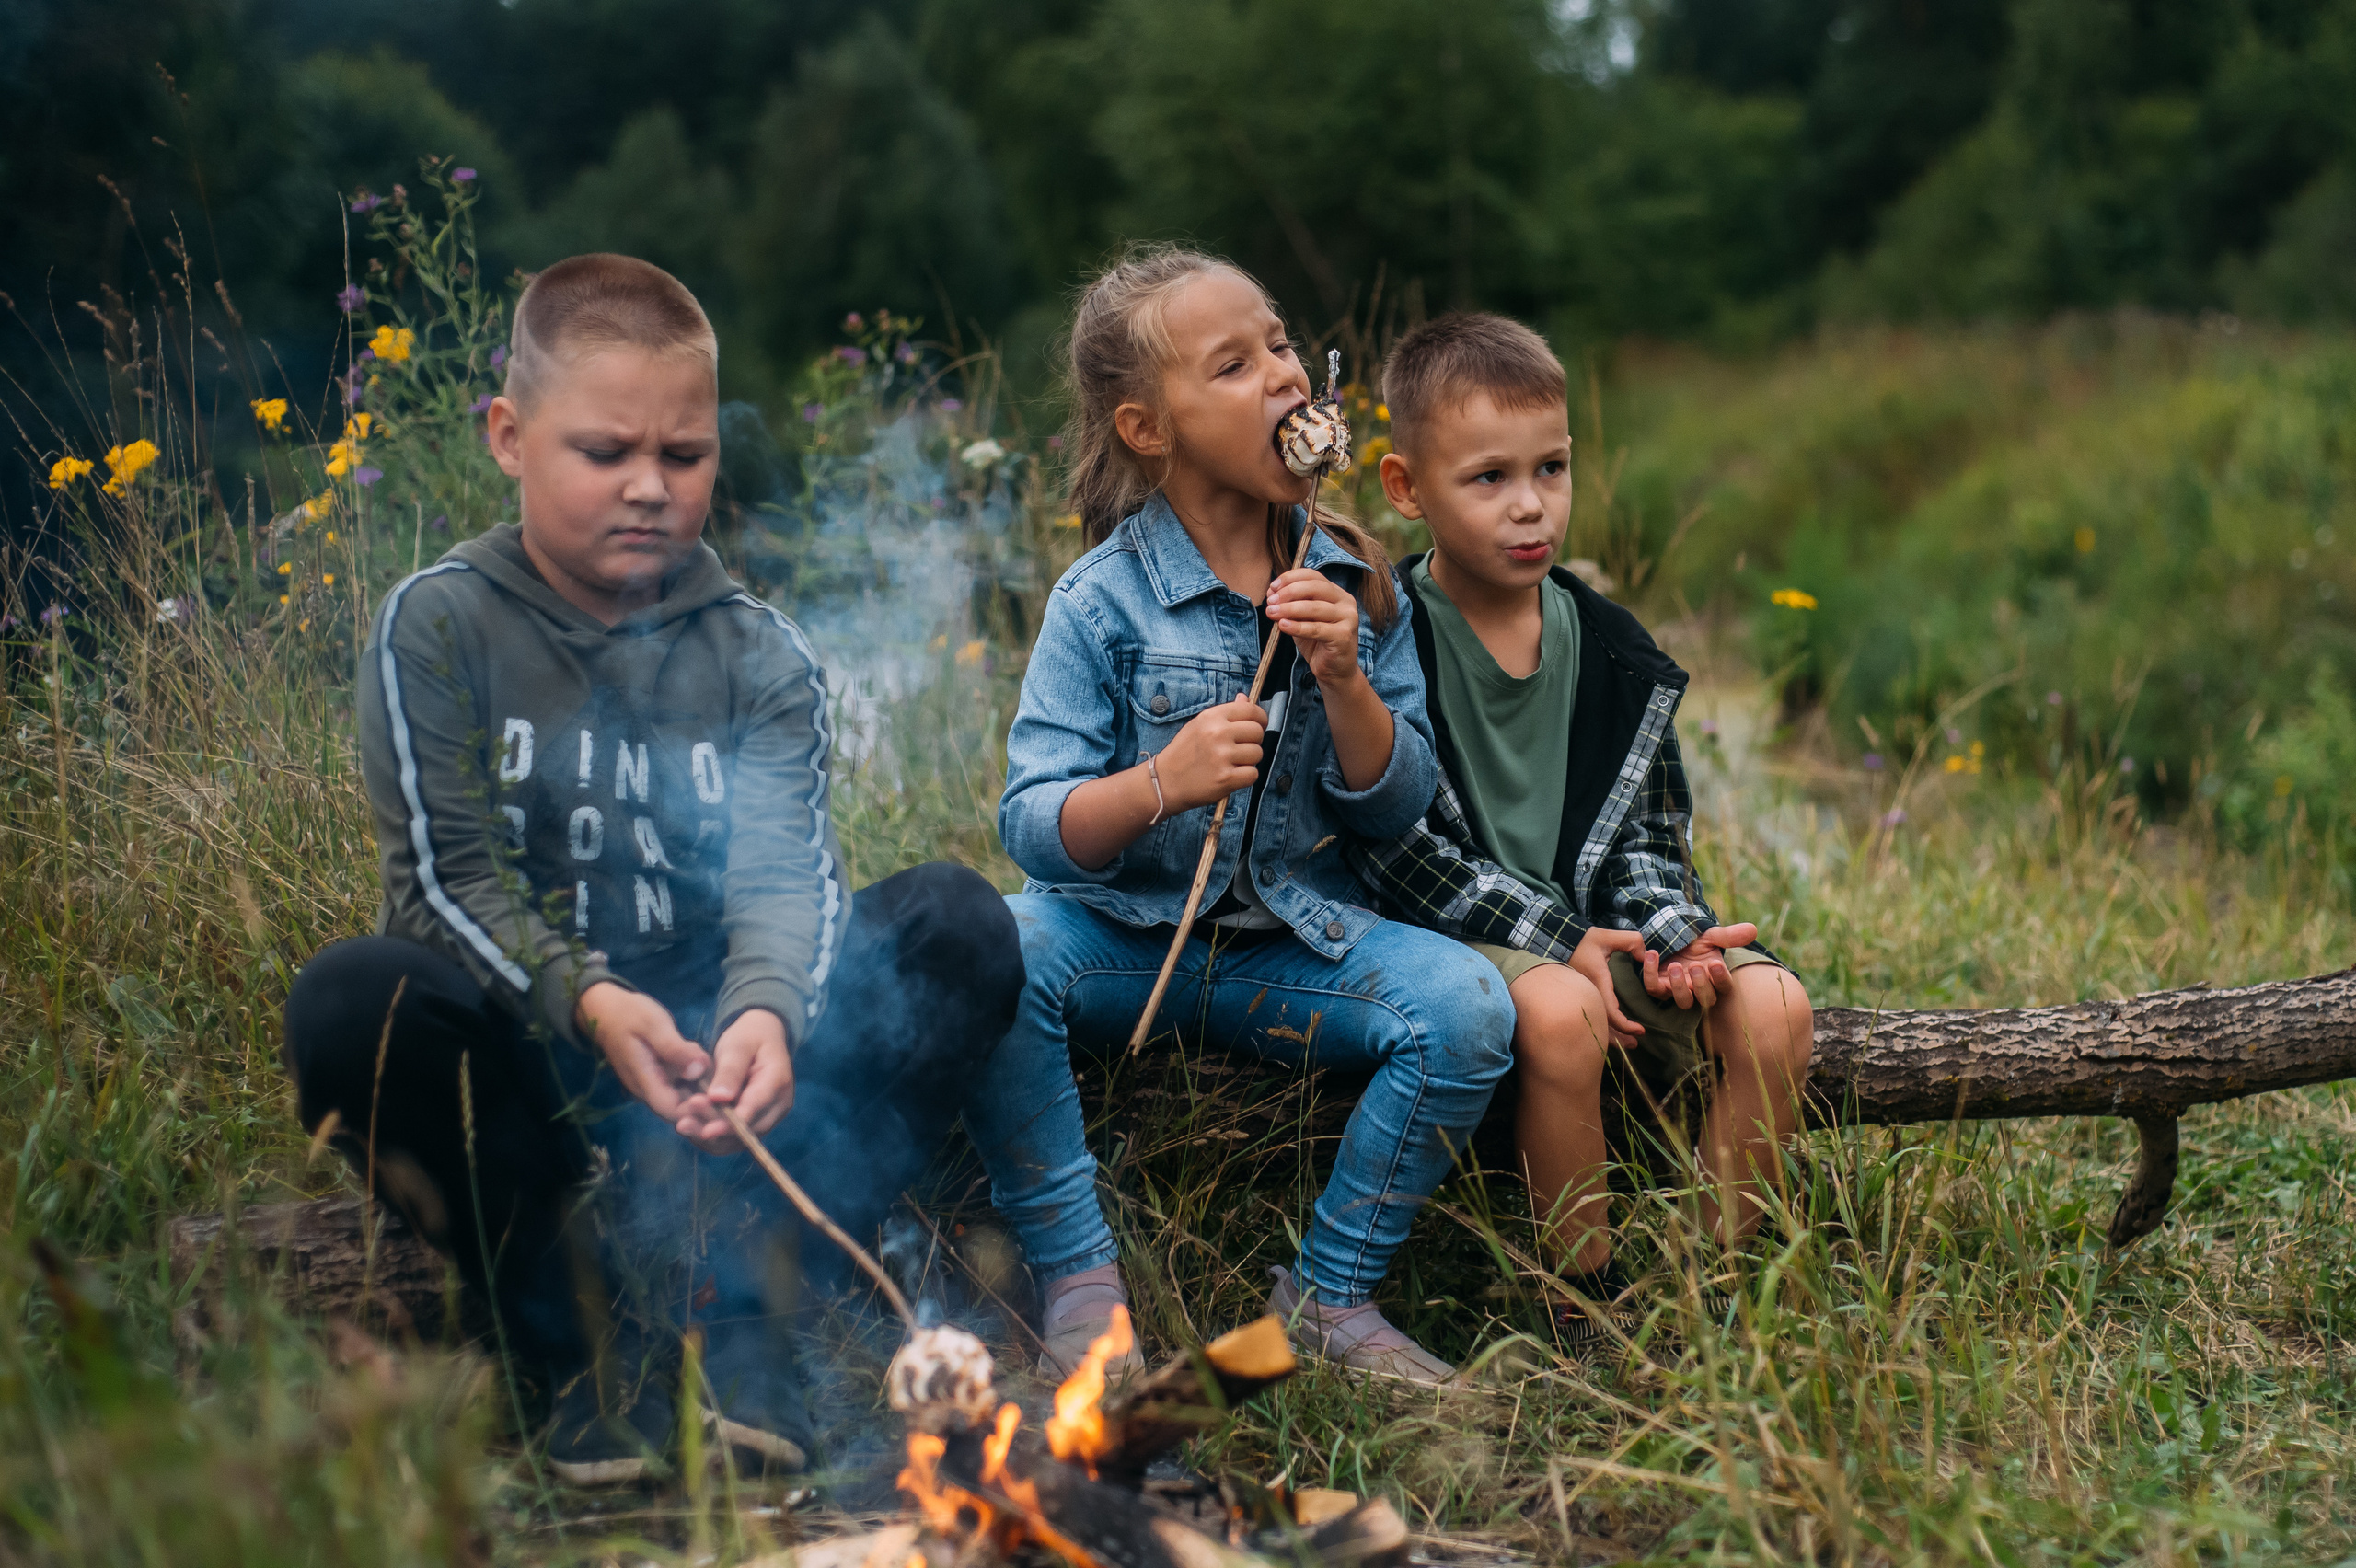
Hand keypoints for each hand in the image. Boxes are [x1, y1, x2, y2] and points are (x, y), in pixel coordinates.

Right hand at [575, 981, 708, 1123]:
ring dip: (699, 1084)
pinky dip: (692, 1075)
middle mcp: (648, 1090)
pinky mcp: (657, 1075)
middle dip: (703, 1097)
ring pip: (681, 1095)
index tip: (718, 1094)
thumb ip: (675, 1049)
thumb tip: (698, 1071)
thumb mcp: (654, 1025)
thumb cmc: (628, 1014)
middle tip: (718, 1073)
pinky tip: (698, 1055)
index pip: (673, 1111)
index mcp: (645, 1082)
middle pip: (680, 1108)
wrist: (606, 1009)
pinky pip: (678, 1083)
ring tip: (705, 1059)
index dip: (697, 1110)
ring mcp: (652, 1084)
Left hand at [672, 1007, 794, 1153]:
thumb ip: (730, 1070)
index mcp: (777, 1081)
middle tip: (683, 1123)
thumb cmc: (749, 1037)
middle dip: (715, 1129)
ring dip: (711, 1137)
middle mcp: (778, 1104)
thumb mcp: (738, 1045)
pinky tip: (693, 1127)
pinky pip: (735, 1137)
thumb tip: (718, 1098)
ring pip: (740, 1138)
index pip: (754, 1109)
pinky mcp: (756, 1122)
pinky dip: (714, 1136)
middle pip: (748, 1129)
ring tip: (684, 1126)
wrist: (761, 1038)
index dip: (730, 1123)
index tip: (706, 1129)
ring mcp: (769, 1116)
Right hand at [1155, 694, 1265, 812]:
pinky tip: (1232, 775)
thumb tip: (1245, 699)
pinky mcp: (1226, 778)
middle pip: (1257, 731)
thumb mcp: (1199, 725)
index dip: (1260, 718)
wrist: (1165, 782)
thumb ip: (1225, 713)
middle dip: (1253, 741)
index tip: (1257, 725)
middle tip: (1240, 749)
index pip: (1250, 710)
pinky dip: (1246, 777)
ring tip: (1231, 763)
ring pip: (1257, 753)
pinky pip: (1253, 773)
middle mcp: (1217, 733)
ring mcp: (1222, 756)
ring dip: (1249, 760)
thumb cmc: (1183, 753)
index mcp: (1212, 717)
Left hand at [1265, 568, 1364, 690]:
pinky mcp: (1344, 636)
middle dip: (1289, 592)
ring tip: (1272, 613)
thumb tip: (1272, 592)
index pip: (1313, 576)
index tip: (1273, 587)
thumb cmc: (1318, 643)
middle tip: (1271, 602)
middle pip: (1315, 588)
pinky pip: (1316, 629)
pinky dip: (1297, 626)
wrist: (1335, 671)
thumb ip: (1291, 605)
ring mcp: (1348, 618)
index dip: (1291, 578)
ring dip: (1289, 609)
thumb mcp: (1302, 620)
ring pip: (1314, 608)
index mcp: (1336, 593)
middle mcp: (1345, 602)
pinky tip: (1283, 626)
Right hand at [1566, 926, 1651, 1046]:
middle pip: (1602, 1025)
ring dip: (1610, 1037)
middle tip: (1634, 1045)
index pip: (1610, 1012)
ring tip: (1627, 1045)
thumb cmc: (1583, 940)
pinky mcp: (1580, 998)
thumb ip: (1631, 941)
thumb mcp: (1607, 936)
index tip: (1640, 1030)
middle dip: (1619, 1038)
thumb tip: (1646, 953)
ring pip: (1595, 1024)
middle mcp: (1589, 995)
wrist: (1559, 941)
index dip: (1625, 1025)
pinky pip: (1590, 1018)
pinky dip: (1601, 1029)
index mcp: (1597, 982)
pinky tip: (1610, 1035)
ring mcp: (1583, 998)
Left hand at [1641, 922, 1757, 1009]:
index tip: (1715, 963)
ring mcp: (1678, 990)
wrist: (1669, 935)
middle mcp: (1699, 988)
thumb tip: (1753, 929)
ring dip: (1679, 986)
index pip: (1724, 986)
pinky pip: (1654, 989)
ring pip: (1683, 1001)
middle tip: (1695, 966)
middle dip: (1701, 985)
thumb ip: (1729, 935)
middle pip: (1707, 999)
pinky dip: (1651, 973)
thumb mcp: (1710, 936)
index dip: (1721, 978)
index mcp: (1715, 977)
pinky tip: (1652, 954)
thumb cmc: (1694, 939)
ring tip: (1674, 966)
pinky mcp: (1658, 987)